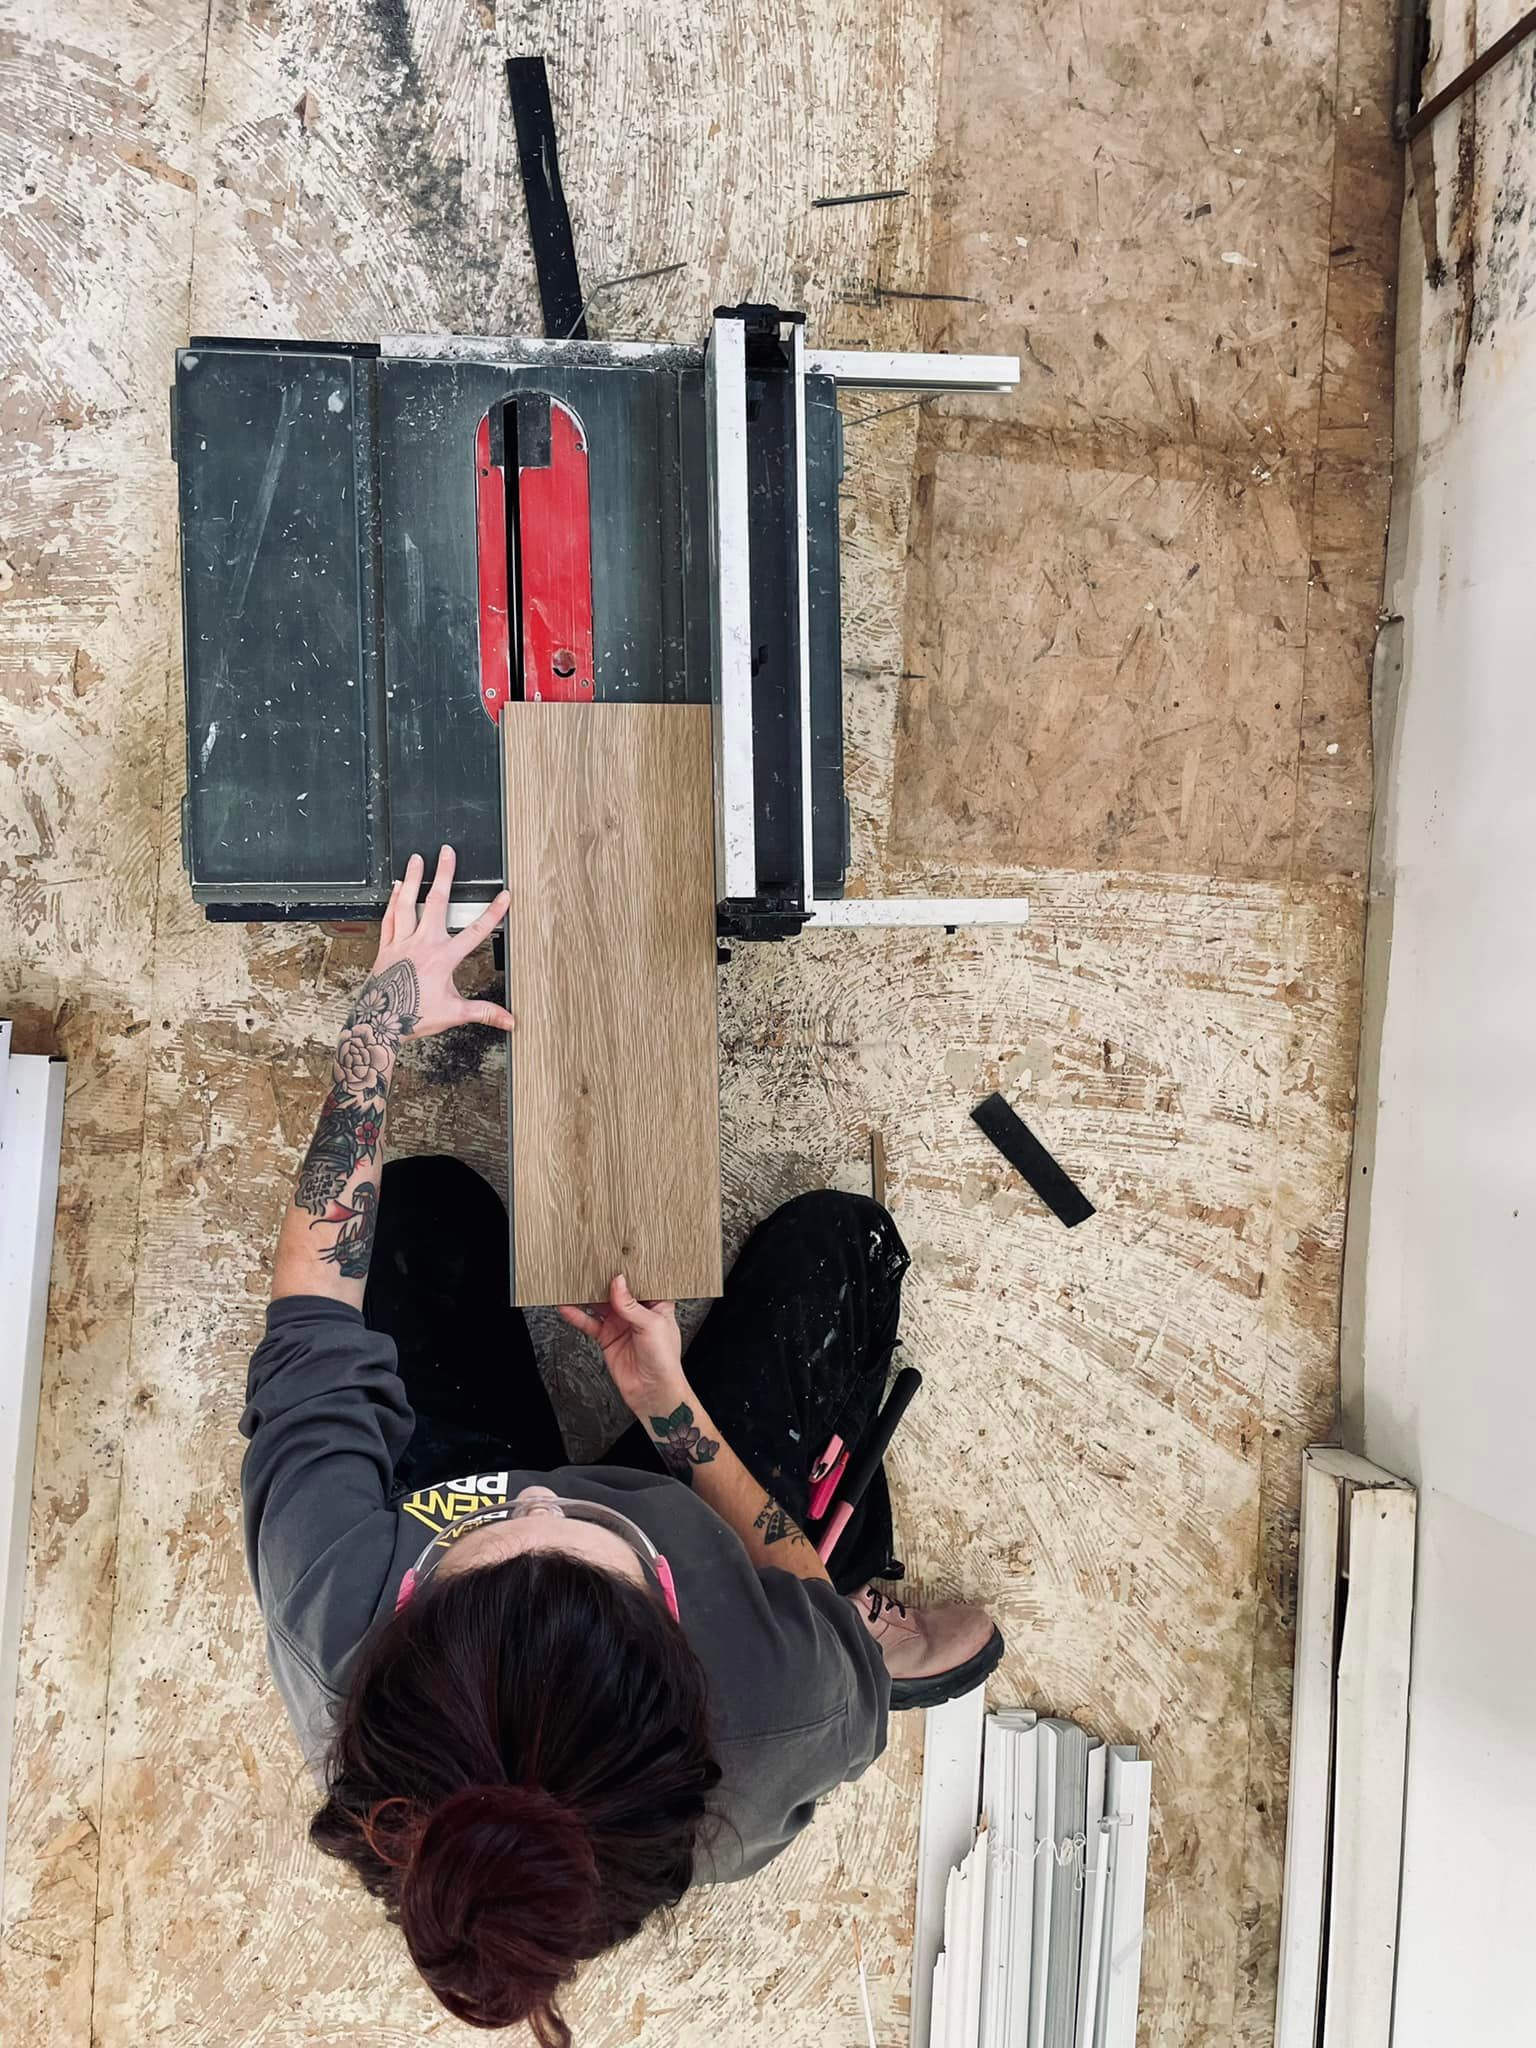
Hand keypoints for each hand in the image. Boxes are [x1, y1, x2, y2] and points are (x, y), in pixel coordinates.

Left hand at [368, 846, 514, 1040]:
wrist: (378, 1023)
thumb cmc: (413, 1017)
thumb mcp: (454, 1014)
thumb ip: (484, 1012)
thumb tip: (509, 1020)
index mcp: (443, 958)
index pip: (475, 931)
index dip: (493, 912)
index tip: (504, 895)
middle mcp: (422, 944)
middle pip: (436, 902)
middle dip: (444, 874)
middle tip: (446, 853)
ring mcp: (402, 943)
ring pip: (408, 903)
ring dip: (414, 879)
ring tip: (417, 859)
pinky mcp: (386, 948)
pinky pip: (390, 918)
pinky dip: (394, 901)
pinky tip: (398, 887)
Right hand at [559, 1278, 685, 1418]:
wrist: (653, 1391)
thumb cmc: (664, 1359)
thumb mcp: (651, 1325)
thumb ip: (631, 1305)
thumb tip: (617, 1282)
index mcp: (656, 1303)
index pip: (642, 1280)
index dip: (630, 1268)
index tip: (616, 1254)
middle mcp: (637, 1311)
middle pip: (617, 1290)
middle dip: (604, 1278)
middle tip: (589, 1264)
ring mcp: (620, 1323)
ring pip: (600, 1304)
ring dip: (586, 1295)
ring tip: (571, 1282)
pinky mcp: (607, 1337)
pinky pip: (589, 1323)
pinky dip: (577, 1315)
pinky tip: (566, 1307)